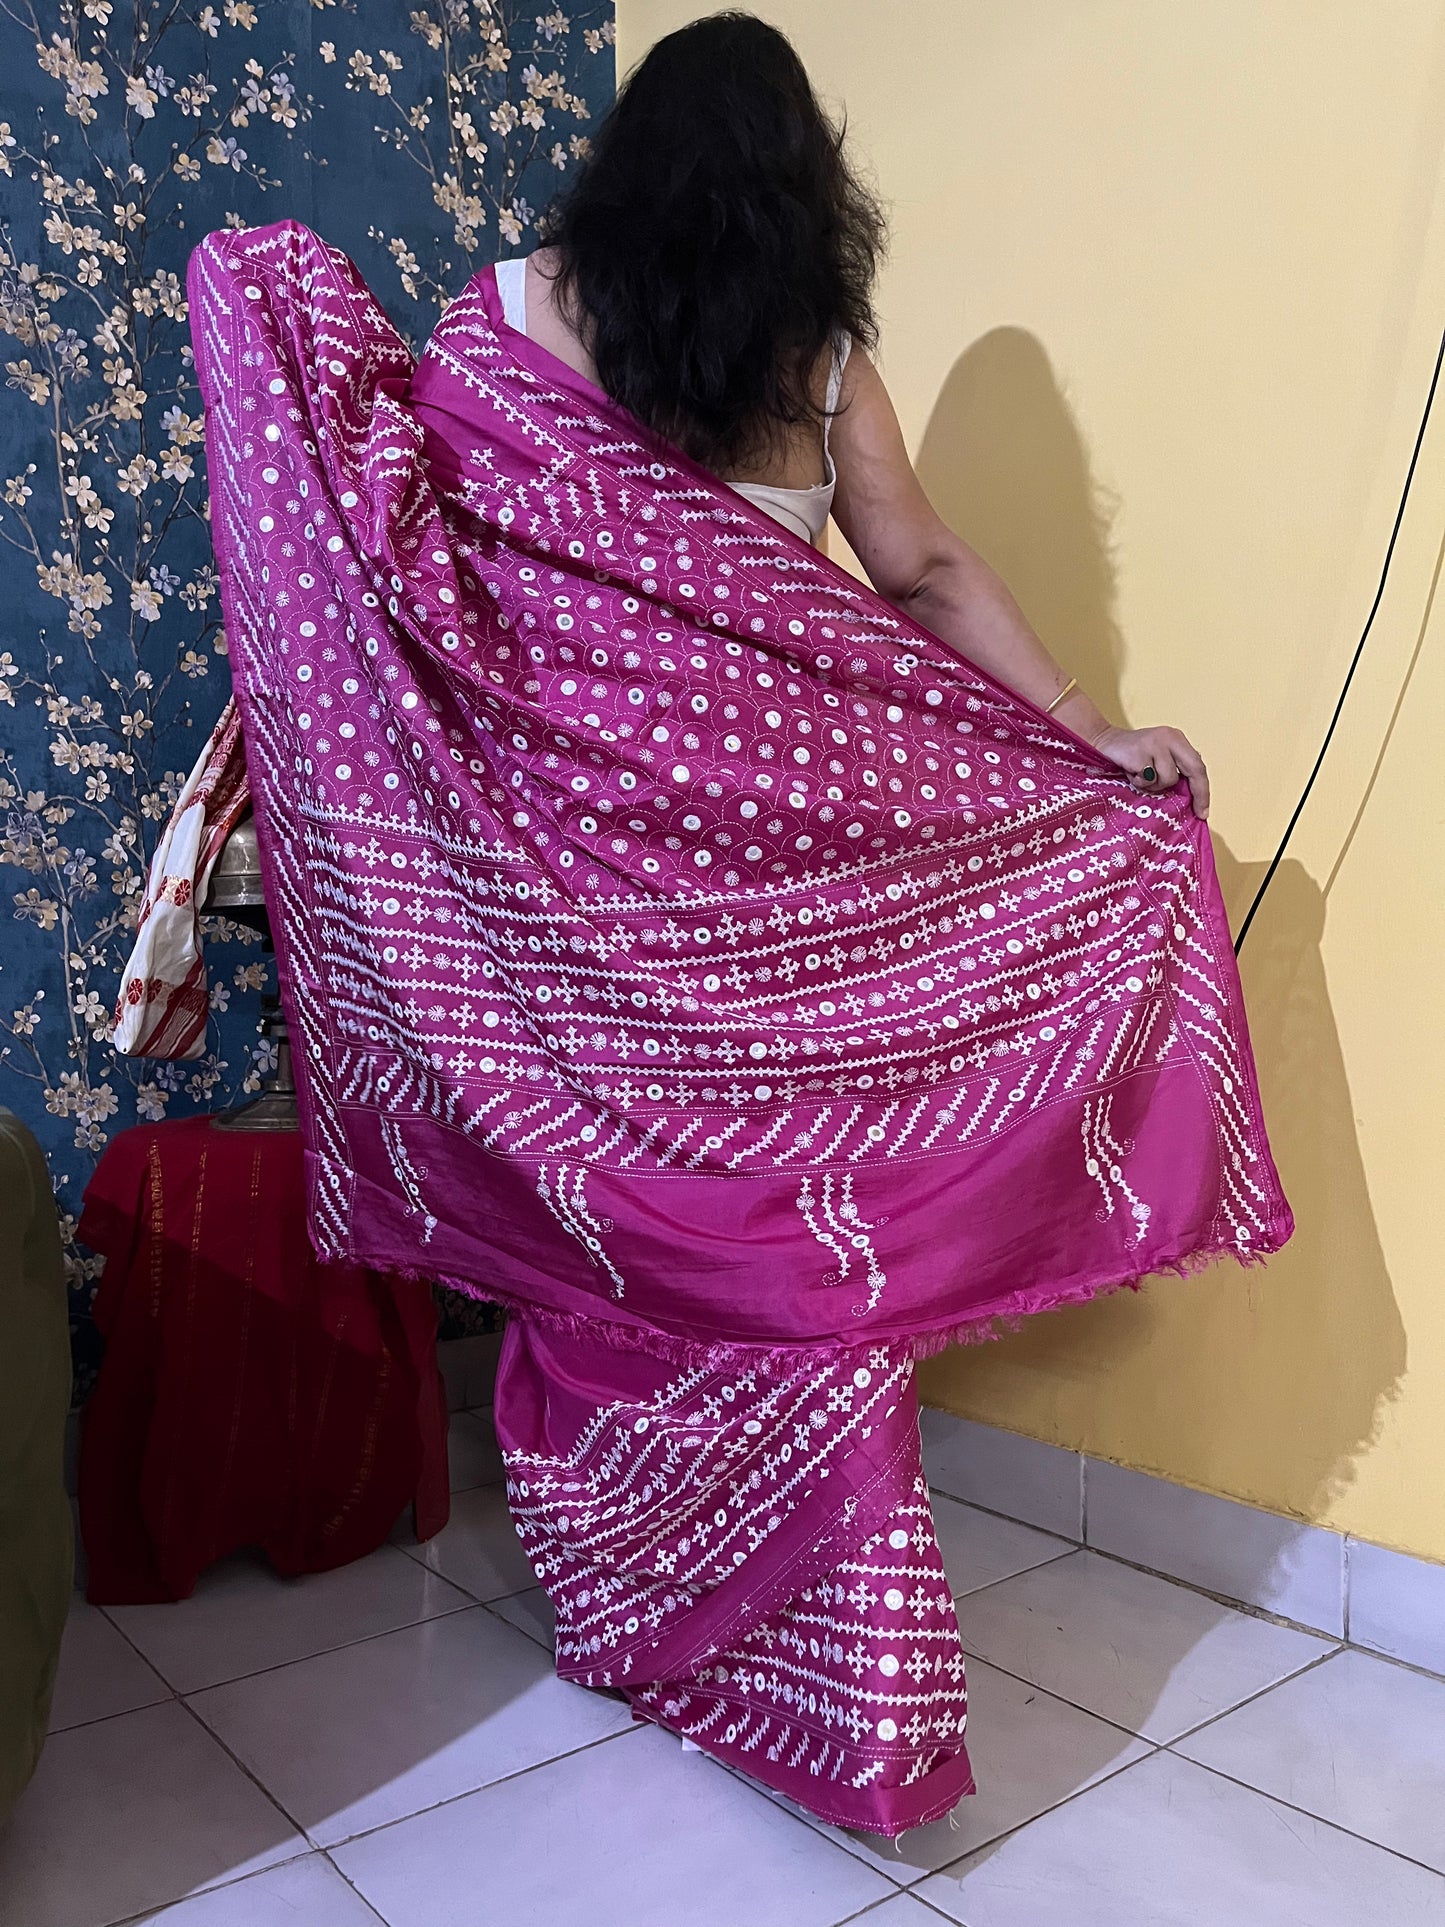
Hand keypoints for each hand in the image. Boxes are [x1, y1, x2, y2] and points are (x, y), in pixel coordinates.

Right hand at [1091, 724, 1209, 818]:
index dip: (1203, 789)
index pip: (1198, 765)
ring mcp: (1155, 743)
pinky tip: (1131, 772)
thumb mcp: (1158, 756)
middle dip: (1198, 793)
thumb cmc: (1130, 756)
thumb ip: (1174, 767)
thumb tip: (1191, 796)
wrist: (1100, 742)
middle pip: (1194, 769)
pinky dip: (1139, 781)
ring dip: (1154, 785)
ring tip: (1140, 776)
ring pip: (1168, 779)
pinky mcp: (1140, 751)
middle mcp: (1170, 737)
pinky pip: (1148, 779)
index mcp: (1177, 739)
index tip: (1203, 811)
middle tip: (1198, 813)